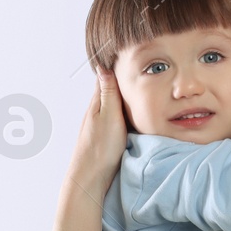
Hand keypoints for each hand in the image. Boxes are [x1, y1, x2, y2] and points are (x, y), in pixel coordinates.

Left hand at [67, 68, 127, 198]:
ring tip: (139, 86)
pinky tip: (133, 114)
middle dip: (122, 79)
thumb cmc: (100, 148)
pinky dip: (125, 112)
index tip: (127, 53)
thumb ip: (108, 93)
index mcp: (97, 102)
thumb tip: (103, 66)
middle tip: (137, 66)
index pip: (107, 76)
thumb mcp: (109, 116)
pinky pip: (118, 118)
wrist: (90, 178)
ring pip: (115, 104)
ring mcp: (101, 124)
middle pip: (111, 89)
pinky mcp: (107, 136)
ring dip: (124, 96)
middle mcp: (97, 111)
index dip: (116, 65)